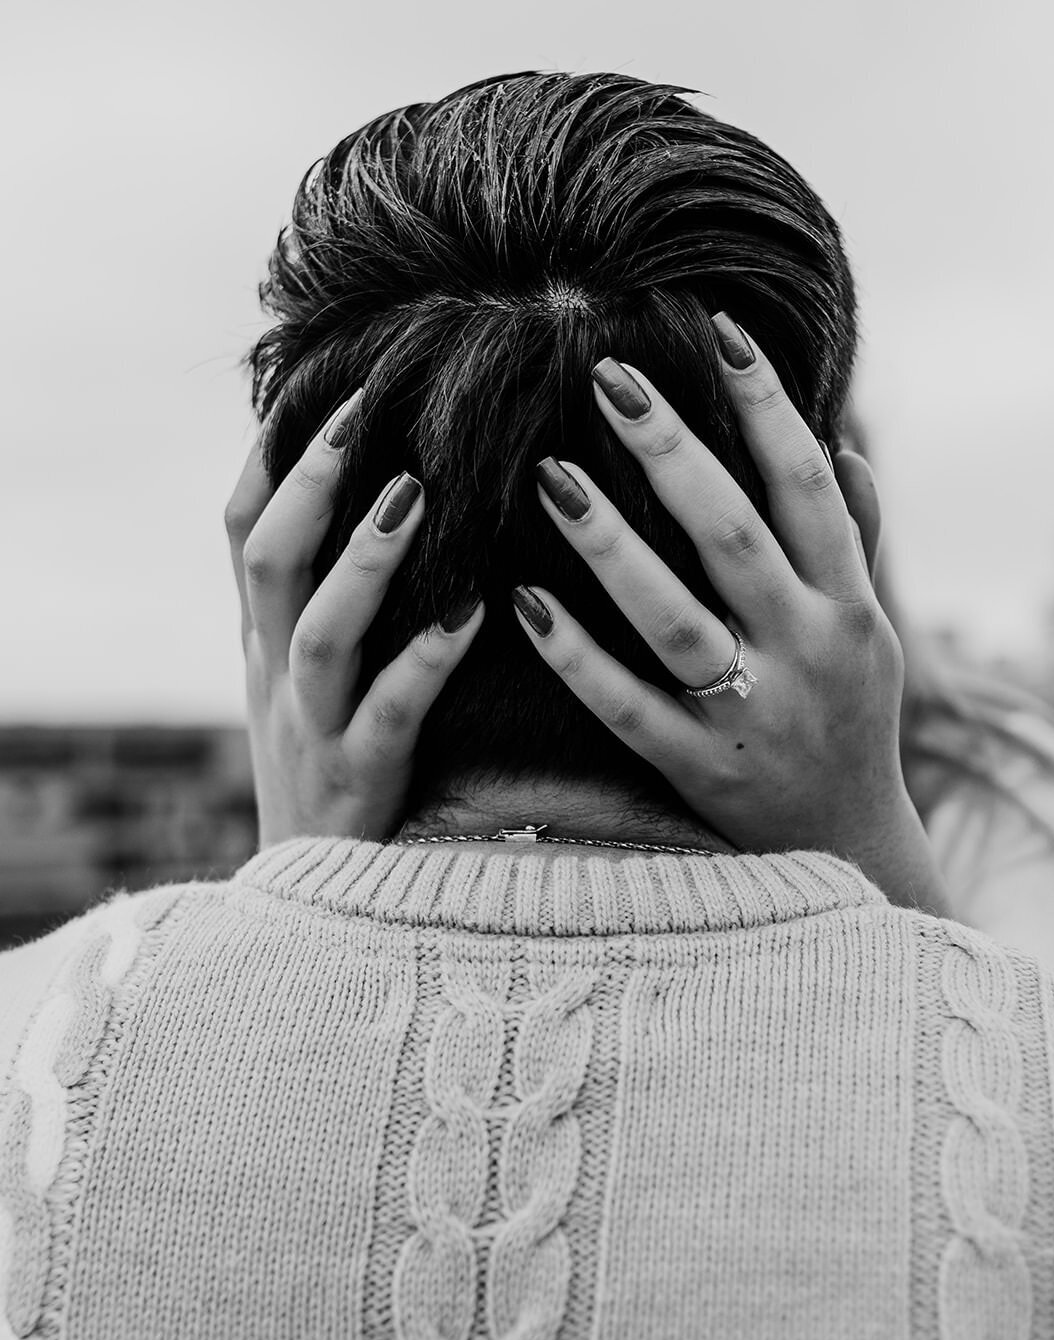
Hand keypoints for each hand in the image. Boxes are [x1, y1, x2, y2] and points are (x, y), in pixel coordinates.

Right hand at [224, 393, 483, 848]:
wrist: (309, 903)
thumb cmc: (328, 773)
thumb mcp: (302, 686)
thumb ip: (322, 606)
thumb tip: (376, 510)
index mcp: (261, 644)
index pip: (240, 531)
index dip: (270, 456)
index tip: (319, 385)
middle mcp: (275, 677)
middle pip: (267, 561)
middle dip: (313, 480)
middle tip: (367, 406)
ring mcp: (312, 730)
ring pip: (319, 631)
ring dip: (365, 559)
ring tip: (415, 491)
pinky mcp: (360, 782)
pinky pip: (390, 712)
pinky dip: (428, 659)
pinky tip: (477, 611)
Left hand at [513, 325, 951, 915]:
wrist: (843, 847)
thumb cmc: (849, 718)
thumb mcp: (872, 632)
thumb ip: (854, 541)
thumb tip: (840, 444)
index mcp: (849, 607)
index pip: (809, 489)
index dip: (768, 408)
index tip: (719, 332)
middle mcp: (806, 653)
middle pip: (734, 538)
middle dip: (672, 454)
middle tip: (609, 378)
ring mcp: (750, 715)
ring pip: (675, 620)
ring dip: (610, 546)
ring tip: (550, 474)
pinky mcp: (696, 769)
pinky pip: (626, 707)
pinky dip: (575, 654)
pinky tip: (521, 601)